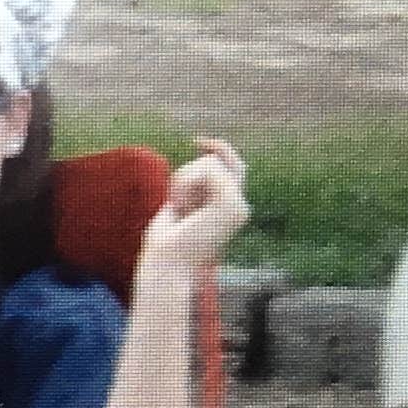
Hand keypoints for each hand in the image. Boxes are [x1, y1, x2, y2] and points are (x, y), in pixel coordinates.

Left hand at [142, 139, 249, 275]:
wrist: (168, 265)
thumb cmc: (167, 242)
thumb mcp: (180, 204)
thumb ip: (194, 184)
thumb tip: (203, 153)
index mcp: (231, 208)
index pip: (234, 165)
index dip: (219, 148)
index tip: (198, 141)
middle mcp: (240, 206)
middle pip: (222, 159)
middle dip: (192, 172)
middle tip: (178, 204)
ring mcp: (239, 205)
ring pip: (210, 163)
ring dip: (184, 180)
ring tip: (179, 209)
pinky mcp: (232, 203)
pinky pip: (208, 168)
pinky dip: (187, 181)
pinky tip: (182, 205)